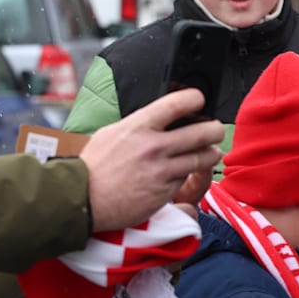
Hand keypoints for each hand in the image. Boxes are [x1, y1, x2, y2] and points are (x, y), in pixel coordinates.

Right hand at [80, 88, 222, 231]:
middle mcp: (154, 146)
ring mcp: (162, 170)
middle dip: (214, 130)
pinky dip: (188, 175)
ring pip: (202, 158)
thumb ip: (138, 125)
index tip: (198, 100)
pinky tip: (183, 172)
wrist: (85, 199)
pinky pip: (185, 179)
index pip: (177, 104)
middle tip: (214, 130)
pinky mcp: (165, 192)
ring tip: (210, 151)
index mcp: (138, 126)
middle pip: (202, 132)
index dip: (194, 98)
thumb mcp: (111, 133)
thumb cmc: (94, 166)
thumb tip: (157, 118)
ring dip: (210, 153)